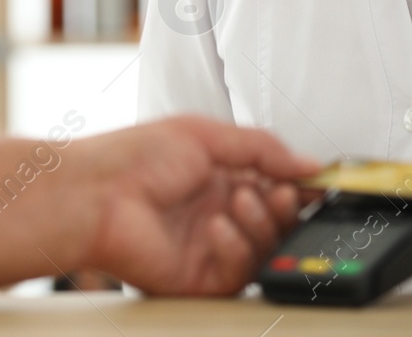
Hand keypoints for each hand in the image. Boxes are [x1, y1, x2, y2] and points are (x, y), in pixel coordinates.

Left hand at [73, 116, 320, 295]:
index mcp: (218, 176)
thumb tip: (308, 163)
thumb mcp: (203, 134)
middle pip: (276, 221)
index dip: (296, 185)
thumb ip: (261, 147)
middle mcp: (217, 212)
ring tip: (241, 201)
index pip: (274, 185)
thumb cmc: (133, 157)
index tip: (317, 181)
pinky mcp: (200, 277)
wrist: (94, 194)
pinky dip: (236, 249)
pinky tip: (218, 228)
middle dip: (284, 206)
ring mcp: (209, 246)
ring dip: (260, 224)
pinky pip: (238, 273)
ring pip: (263, 248)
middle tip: (281, 193)